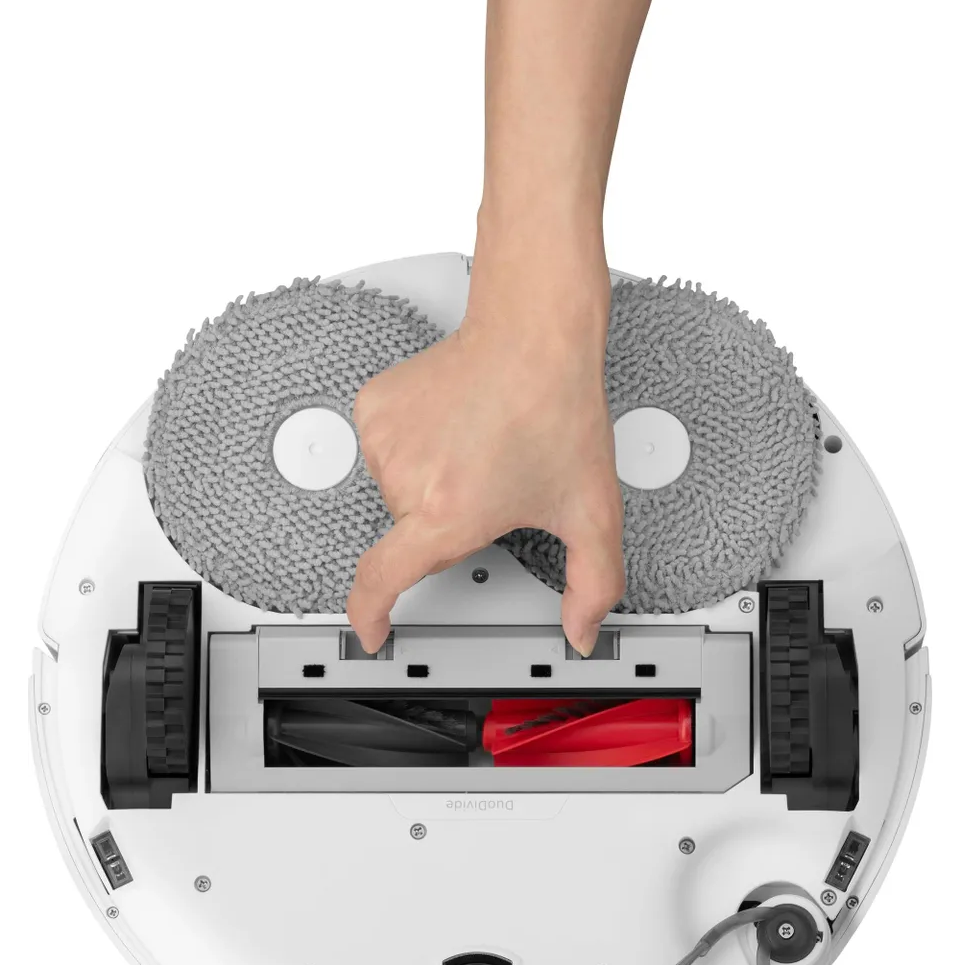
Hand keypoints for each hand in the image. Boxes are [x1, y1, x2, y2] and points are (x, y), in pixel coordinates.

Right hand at [345, 248, 623, 654]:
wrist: (534, 335)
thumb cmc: (557, 409)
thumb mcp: (590, 509)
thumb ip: (594, 583)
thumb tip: (583, 629)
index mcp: (449, 515)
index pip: (383, 580)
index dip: (370, 613)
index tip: (371, 629)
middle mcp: (408, 480)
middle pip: (411, 531)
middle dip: (446, 520)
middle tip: (490, 482)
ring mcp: (385, 440)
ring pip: (399, 490)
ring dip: (430, 480)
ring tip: (474, 446)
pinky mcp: (375, 407)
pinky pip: (386, 447)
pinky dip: (414, 444)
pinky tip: (451, 425)